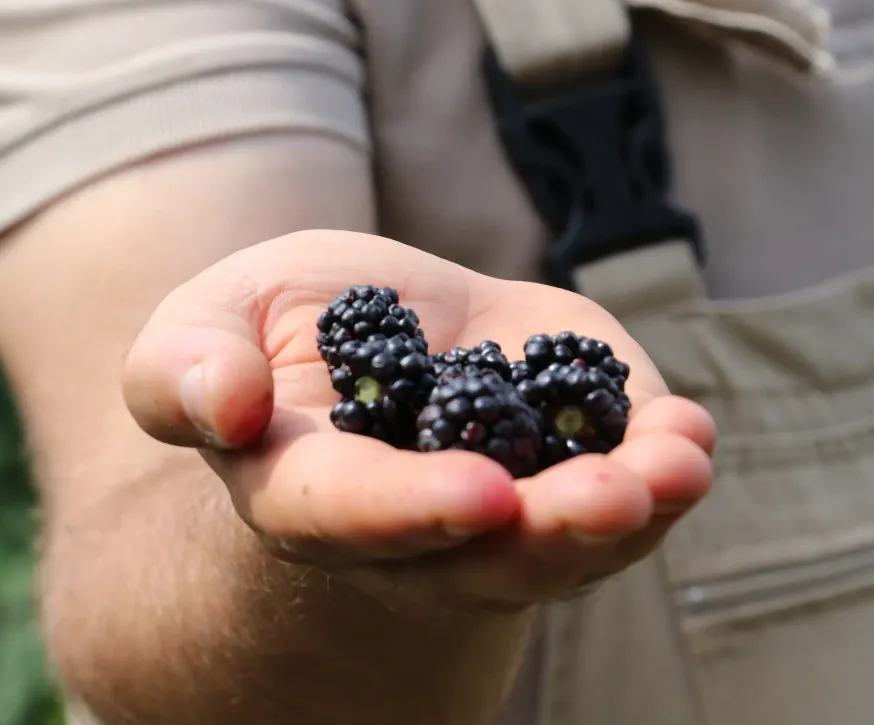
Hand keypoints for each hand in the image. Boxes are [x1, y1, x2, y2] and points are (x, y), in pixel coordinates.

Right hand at [122, 229, 714, 611]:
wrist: (379, 333)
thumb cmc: (282, 330)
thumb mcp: (211, 318)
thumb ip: (183, 366)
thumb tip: (221, 403)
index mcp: (310, 494)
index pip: (352, 517)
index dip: (412, 511)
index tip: (480, 493)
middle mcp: (414, 531)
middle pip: (483, 555)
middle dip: (552, 531)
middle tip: (613, 496)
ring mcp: (504, 511)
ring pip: (568, 542)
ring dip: (631, 511)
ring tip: (679, 463)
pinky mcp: (570, 468)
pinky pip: (623, 495)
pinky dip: (664, 470)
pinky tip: (689, 436)